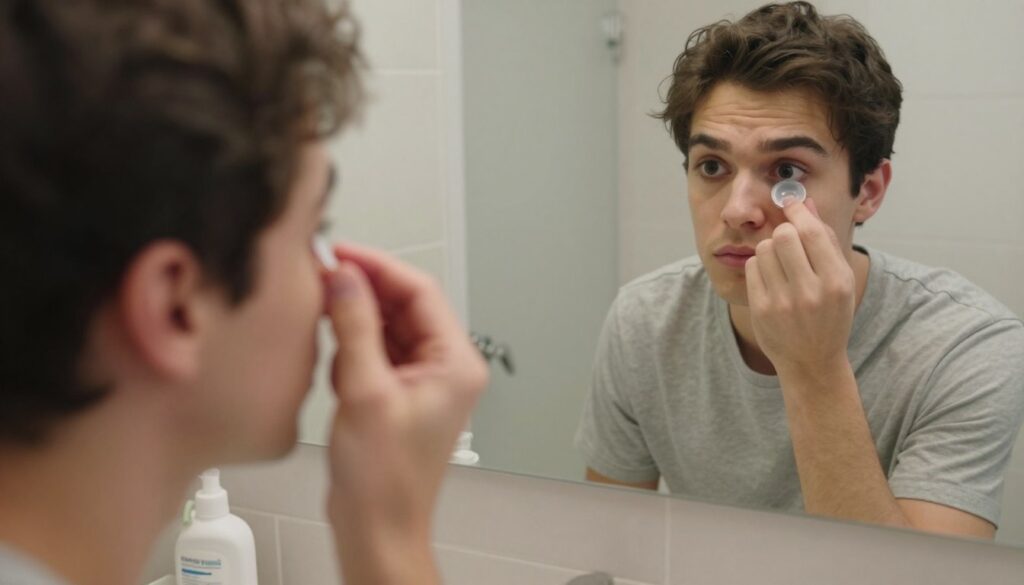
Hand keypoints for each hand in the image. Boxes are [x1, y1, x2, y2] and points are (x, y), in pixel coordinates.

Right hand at [320, 243, 487, 582]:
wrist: (376, 529)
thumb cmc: (384, 481)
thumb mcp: (365, 393)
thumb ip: (354, 328)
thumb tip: (343, 278)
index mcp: (455, 363)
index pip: (419, 292)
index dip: (377, 267)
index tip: (340, 253)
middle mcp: (444, 366)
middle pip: (402, 305)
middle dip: (361, 291)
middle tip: (321, 276)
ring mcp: (420, 379)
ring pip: (385, 326)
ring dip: (352, 319)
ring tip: (320, 314)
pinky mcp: (396, 392)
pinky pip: (373, 350)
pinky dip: (350, 346)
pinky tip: (332, 358)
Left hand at [744, 199, 854, 376]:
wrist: (812, 361)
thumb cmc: (829, 314)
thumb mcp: (840, 279)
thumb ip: (825, 240)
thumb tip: (806, 203)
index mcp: (837, 281)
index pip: (811, 232)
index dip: (798, 211)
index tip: (790, 202)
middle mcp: (810, 292)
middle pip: (784, 236)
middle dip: (784, 231)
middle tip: (789, 241)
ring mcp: (783, 303)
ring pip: (764, 249)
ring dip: (771, 249)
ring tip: (782, 265)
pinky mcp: (761, 310)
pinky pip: (752, 267)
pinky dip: (760, 266)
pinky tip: (771, 280)